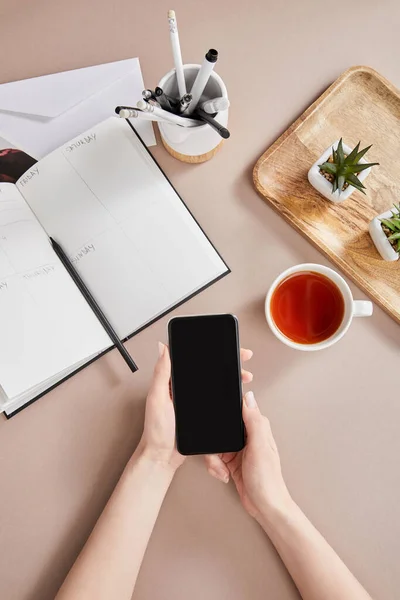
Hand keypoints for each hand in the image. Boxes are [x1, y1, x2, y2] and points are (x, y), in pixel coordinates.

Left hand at [138, 343, 253, 473]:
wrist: (163, 456)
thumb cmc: (155, 430)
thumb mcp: (157, 398)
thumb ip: (161, 374)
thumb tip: (162, 348)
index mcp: (173, 381)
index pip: (193, 358)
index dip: (208, 349)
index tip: (223, 344)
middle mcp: (184, 388)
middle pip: (208, 368)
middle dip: (227, 361)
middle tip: (241, 357)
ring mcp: (194, 400)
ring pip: (215, 382)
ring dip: (231, 377)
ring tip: (244, 375)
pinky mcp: (201, 411)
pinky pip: (216, 398)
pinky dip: (228, 394)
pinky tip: (236, 393)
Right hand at [205, 391, 291, 521]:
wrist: (265, 507)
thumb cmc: (268, 481)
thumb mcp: (259, 448)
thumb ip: (254, 421)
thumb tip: (249, 397)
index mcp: (257, 428)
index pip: (238, 410)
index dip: (226, 410)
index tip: (217, 418)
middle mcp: (248, 437)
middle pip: (221, 428)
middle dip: (214, 442)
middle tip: (219, 456)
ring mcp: (238, 449)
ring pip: (215, 444)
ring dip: (214, 459)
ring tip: (222, 470)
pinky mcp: (231, 461)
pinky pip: (214, 457)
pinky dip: (214, 466)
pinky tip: (223, 474)